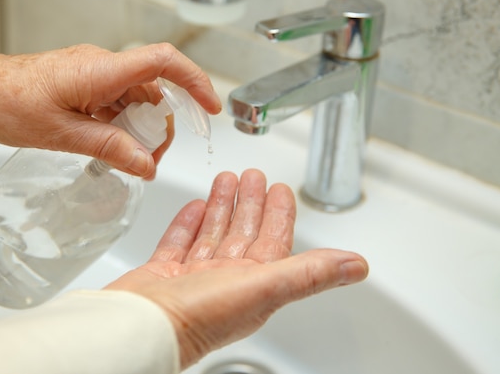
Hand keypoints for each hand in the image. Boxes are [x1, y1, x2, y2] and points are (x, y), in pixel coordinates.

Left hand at [0, 42, 220, 178]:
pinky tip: (113, 146)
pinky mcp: (87, 83)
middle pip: (155, 89)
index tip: (211, 108)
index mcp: (100, 71)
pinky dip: (123, 125)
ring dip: (141, 129)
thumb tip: (147, 165)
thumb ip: (110, 148)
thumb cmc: (7, 103)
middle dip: (162, 126)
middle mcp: (102, 66)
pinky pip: (118, 101)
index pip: (163, 62)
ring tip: (130, 158)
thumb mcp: (63, 135)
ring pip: (138, 99)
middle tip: (152, 158)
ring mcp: (95, 74)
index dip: (195, 82)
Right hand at [105, 169, 367, 368]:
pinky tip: (194, 206)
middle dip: (250, 202)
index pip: (274, 240)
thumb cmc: (201, 316)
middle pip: (243, 233)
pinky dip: (188, 224)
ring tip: (225, 178)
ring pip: (213, 234)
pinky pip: (179, 243)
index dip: (280, 213)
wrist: (142, 326)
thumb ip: (310, 272)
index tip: (282, 188)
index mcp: (252, 282)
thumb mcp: (265, 287)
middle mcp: (224, 280)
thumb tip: (357, 266)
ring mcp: (191, 278)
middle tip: (253, 174)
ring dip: (222, 206)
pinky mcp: (163, 274)